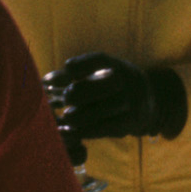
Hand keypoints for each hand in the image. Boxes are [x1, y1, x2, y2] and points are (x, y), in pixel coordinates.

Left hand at [47, 51, 189, 142]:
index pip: (99, 60)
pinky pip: (106, 128)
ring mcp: (131, 102)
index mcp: (116, 65)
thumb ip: (69, 76)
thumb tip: (45, 81)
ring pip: (104, 109)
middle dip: (80, 92)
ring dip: (80, 115)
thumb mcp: (95, 74)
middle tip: (65, 98)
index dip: (81, 64)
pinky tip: (70, 131)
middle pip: (103, 85)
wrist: (146, 102)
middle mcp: (127, 81)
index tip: (66, 67)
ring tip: (65, 118)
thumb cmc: (107, 85)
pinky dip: (85, 130)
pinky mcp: (130, 122)